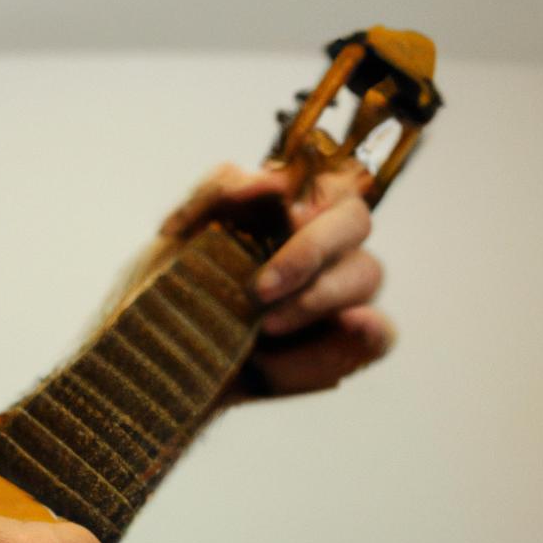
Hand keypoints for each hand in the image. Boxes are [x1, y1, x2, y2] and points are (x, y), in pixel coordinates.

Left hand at [161, 162, 392, 395]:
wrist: (162, 364)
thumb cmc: (171, 296)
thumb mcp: (175, 241)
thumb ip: (215, 196)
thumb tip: (266, 177)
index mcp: (290, 210)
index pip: (328, 181)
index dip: (317, 195)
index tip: (285, 216)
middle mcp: (325, 247)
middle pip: (354, 223)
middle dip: (309, 252)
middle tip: (259, 289)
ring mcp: (341, 296)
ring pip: (365, 275)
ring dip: (316, 298)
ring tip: (263, 329)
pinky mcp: (345, 346)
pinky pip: (380, 335)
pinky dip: (371, 329)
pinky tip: (351, 324)